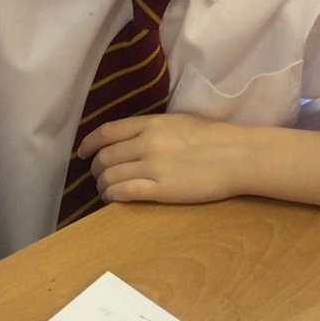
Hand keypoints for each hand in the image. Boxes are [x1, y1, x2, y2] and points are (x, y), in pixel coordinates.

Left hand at [78, 113, 248, 204]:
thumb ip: (151, 128)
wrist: (237, 156)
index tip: (82, 154)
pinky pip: (124, 192)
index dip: (88, 144)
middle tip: (98, 177)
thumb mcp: (177, 122)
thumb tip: (130, 139)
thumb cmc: (213, 137)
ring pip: (110, 176)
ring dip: (102, 186)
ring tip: (106, 191)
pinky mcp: (160, 189)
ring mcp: (152, 166)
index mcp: (150, 123)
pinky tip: (113, 198)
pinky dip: (112, 195)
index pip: (106, 132)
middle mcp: (146, 143)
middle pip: (104, 157)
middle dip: (95, 169)